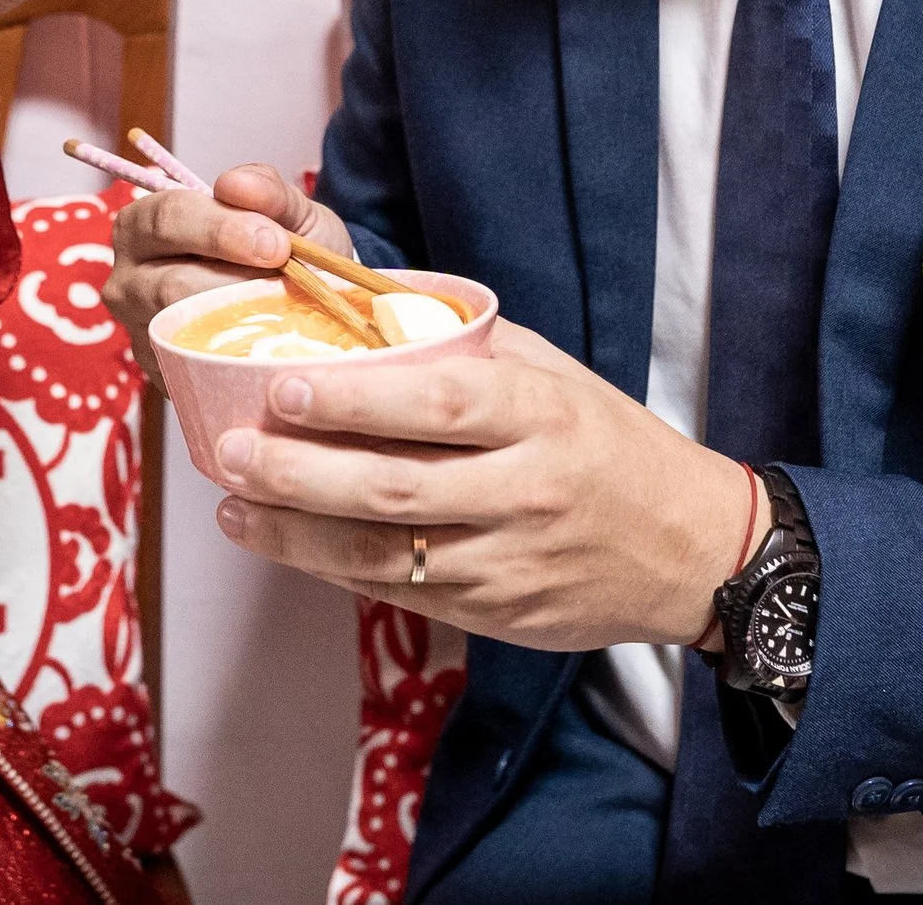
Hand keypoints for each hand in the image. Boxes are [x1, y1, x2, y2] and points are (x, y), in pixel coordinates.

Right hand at [103, 164, 356, 382]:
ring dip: (242, 321)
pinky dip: (238, 355)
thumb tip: (234, 184)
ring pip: (185, 331)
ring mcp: (142, 332)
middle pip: (171, 283)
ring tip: (282, 310)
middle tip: (286, 283)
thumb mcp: (287, 212)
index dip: (223, 229)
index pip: (168, 218)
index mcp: (144, 224)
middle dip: (238, 282)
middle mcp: (127, 280)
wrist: (297, 306)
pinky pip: (197, 368)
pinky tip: (267, 341)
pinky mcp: (161, 375)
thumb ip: (269, 191)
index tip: (277, 244)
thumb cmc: (280, 250)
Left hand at [206, 320, 763, 651]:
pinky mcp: (500, 614)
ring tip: (233, 508)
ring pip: (388, 554)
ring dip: (297, 535)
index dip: (354, 400)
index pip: (438, 404)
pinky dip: (334, 571)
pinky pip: (403, 592)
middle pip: (396, 488)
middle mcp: (528, 490)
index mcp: (542, 414)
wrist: (695, 551)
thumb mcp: (554, 374)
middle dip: (299, 473)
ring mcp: (512, 561)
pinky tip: (286, 544)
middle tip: (227, 452)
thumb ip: (466, 346)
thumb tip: (361, 308)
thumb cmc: (608, 443)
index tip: (281, 389)